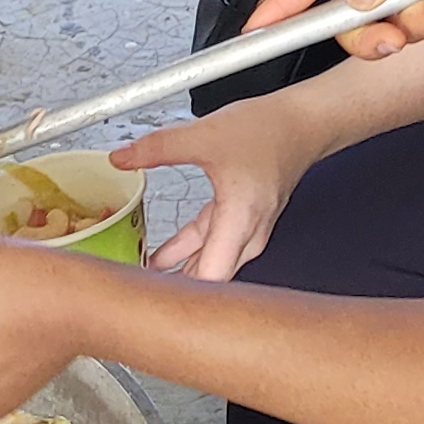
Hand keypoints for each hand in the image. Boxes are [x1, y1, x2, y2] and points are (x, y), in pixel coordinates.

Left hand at [114, 95, 325, 278]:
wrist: (301, 123)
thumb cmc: (268, 132)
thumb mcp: (205, 135)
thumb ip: (159, 148)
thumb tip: (122, 158)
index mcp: (240, 222)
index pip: (209, 281)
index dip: (178, 296)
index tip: (146, 300)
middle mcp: (247, 235)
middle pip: (208, 281)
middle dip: (173, 291)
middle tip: (135, 296)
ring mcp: (246, 231)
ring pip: (209, 265)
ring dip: (178, 273)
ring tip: (141, 282)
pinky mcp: (242, 222)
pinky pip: (211, 247)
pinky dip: (187, 254)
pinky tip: (163, 258)